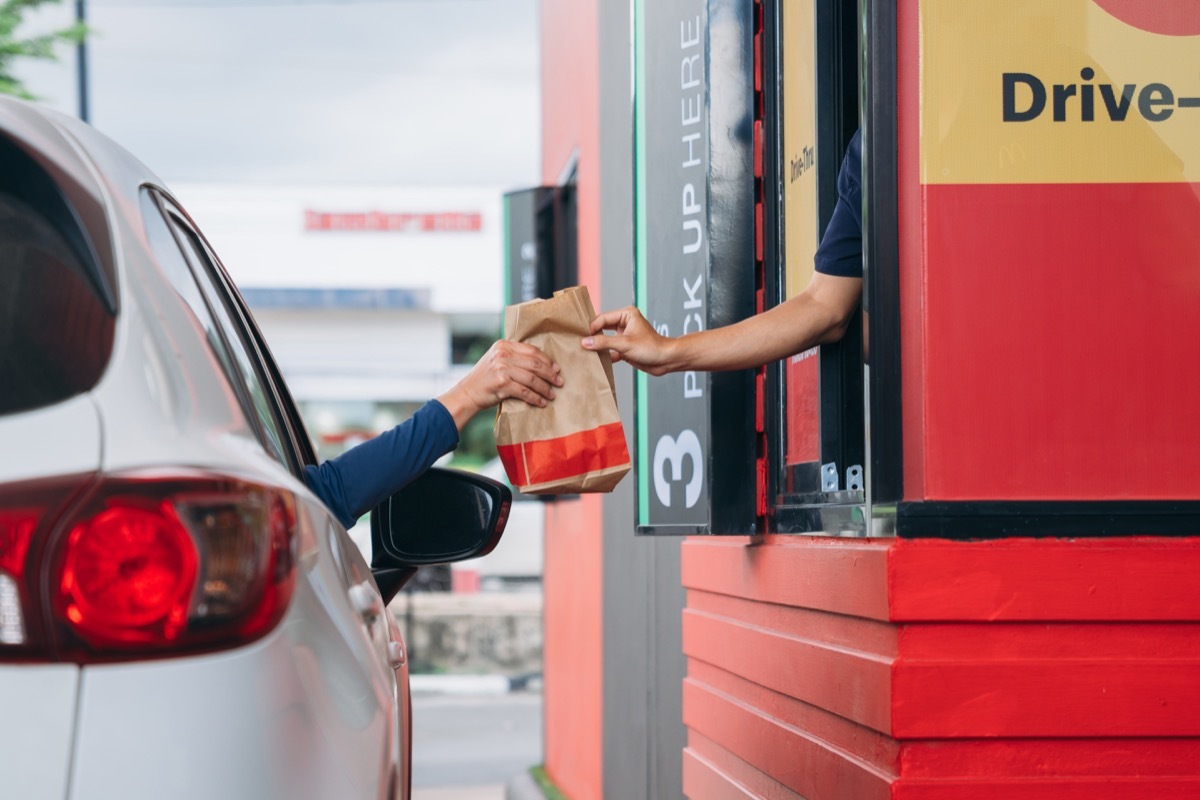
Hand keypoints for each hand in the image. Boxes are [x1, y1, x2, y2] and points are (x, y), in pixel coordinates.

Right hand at [437, 340, 562, 428]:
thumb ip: (514, 357)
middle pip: (535, 364)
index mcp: (503, 345)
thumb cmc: (486, 378)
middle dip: (550, 374)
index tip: (556, 369)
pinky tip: (541, 402)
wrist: (467, 393)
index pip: (532, 350)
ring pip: (532, 378)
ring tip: (552, 395)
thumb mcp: (497, 360)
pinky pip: (525, 391)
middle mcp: (503, 354)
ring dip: (545, 388)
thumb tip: (542, 364)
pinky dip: (535, 398)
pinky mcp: (502, 384)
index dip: (547, 361)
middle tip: (559, 383)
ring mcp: (502, 368)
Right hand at [580, 306, 676, 375]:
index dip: (592, 327)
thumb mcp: (624, 344)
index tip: (582, 337)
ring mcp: (624, 336)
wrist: (666, 361)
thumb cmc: (651, 347)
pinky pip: (610, 350)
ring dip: (598, 347)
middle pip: (602, 328)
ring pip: (605, 340)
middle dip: (593, 336)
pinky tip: (597, 361)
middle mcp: (624, 323)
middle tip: (580, 343)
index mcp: (626, 315)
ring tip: (585, 352)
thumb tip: (585, 342)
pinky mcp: (624, 348)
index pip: (603, 318)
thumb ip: (603, 343)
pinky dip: (605, 355)